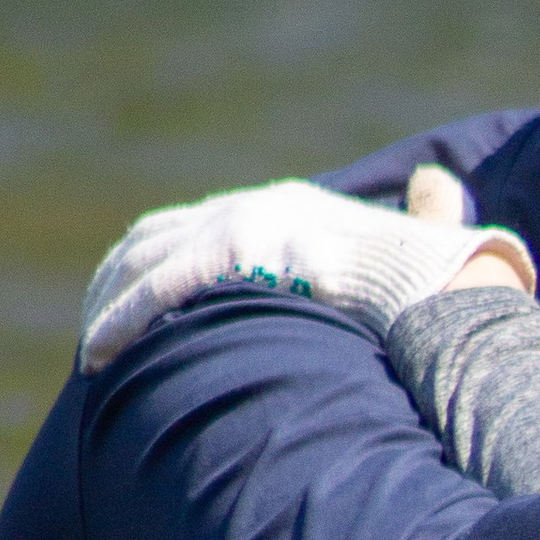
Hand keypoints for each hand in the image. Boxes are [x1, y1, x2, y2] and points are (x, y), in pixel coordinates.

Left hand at [79, 169, 535, 374]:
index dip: (163, 266)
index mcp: (290, 209)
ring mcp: (241, 224)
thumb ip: (428, 211)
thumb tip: (437, 181)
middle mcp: (255, 207)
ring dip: (109, 306)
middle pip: (159, 237)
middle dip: (120, 285)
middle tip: (103, 337)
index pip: (204, 227)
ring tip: (96, 355)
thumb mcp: (433, 238)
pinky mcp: (235, 252)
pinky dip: (120, 320)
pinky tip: (100, 358)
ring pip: (144, 260)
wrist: (444, 293)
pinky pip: (156, 290)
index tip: (141, 307)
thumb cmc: (444, 283)